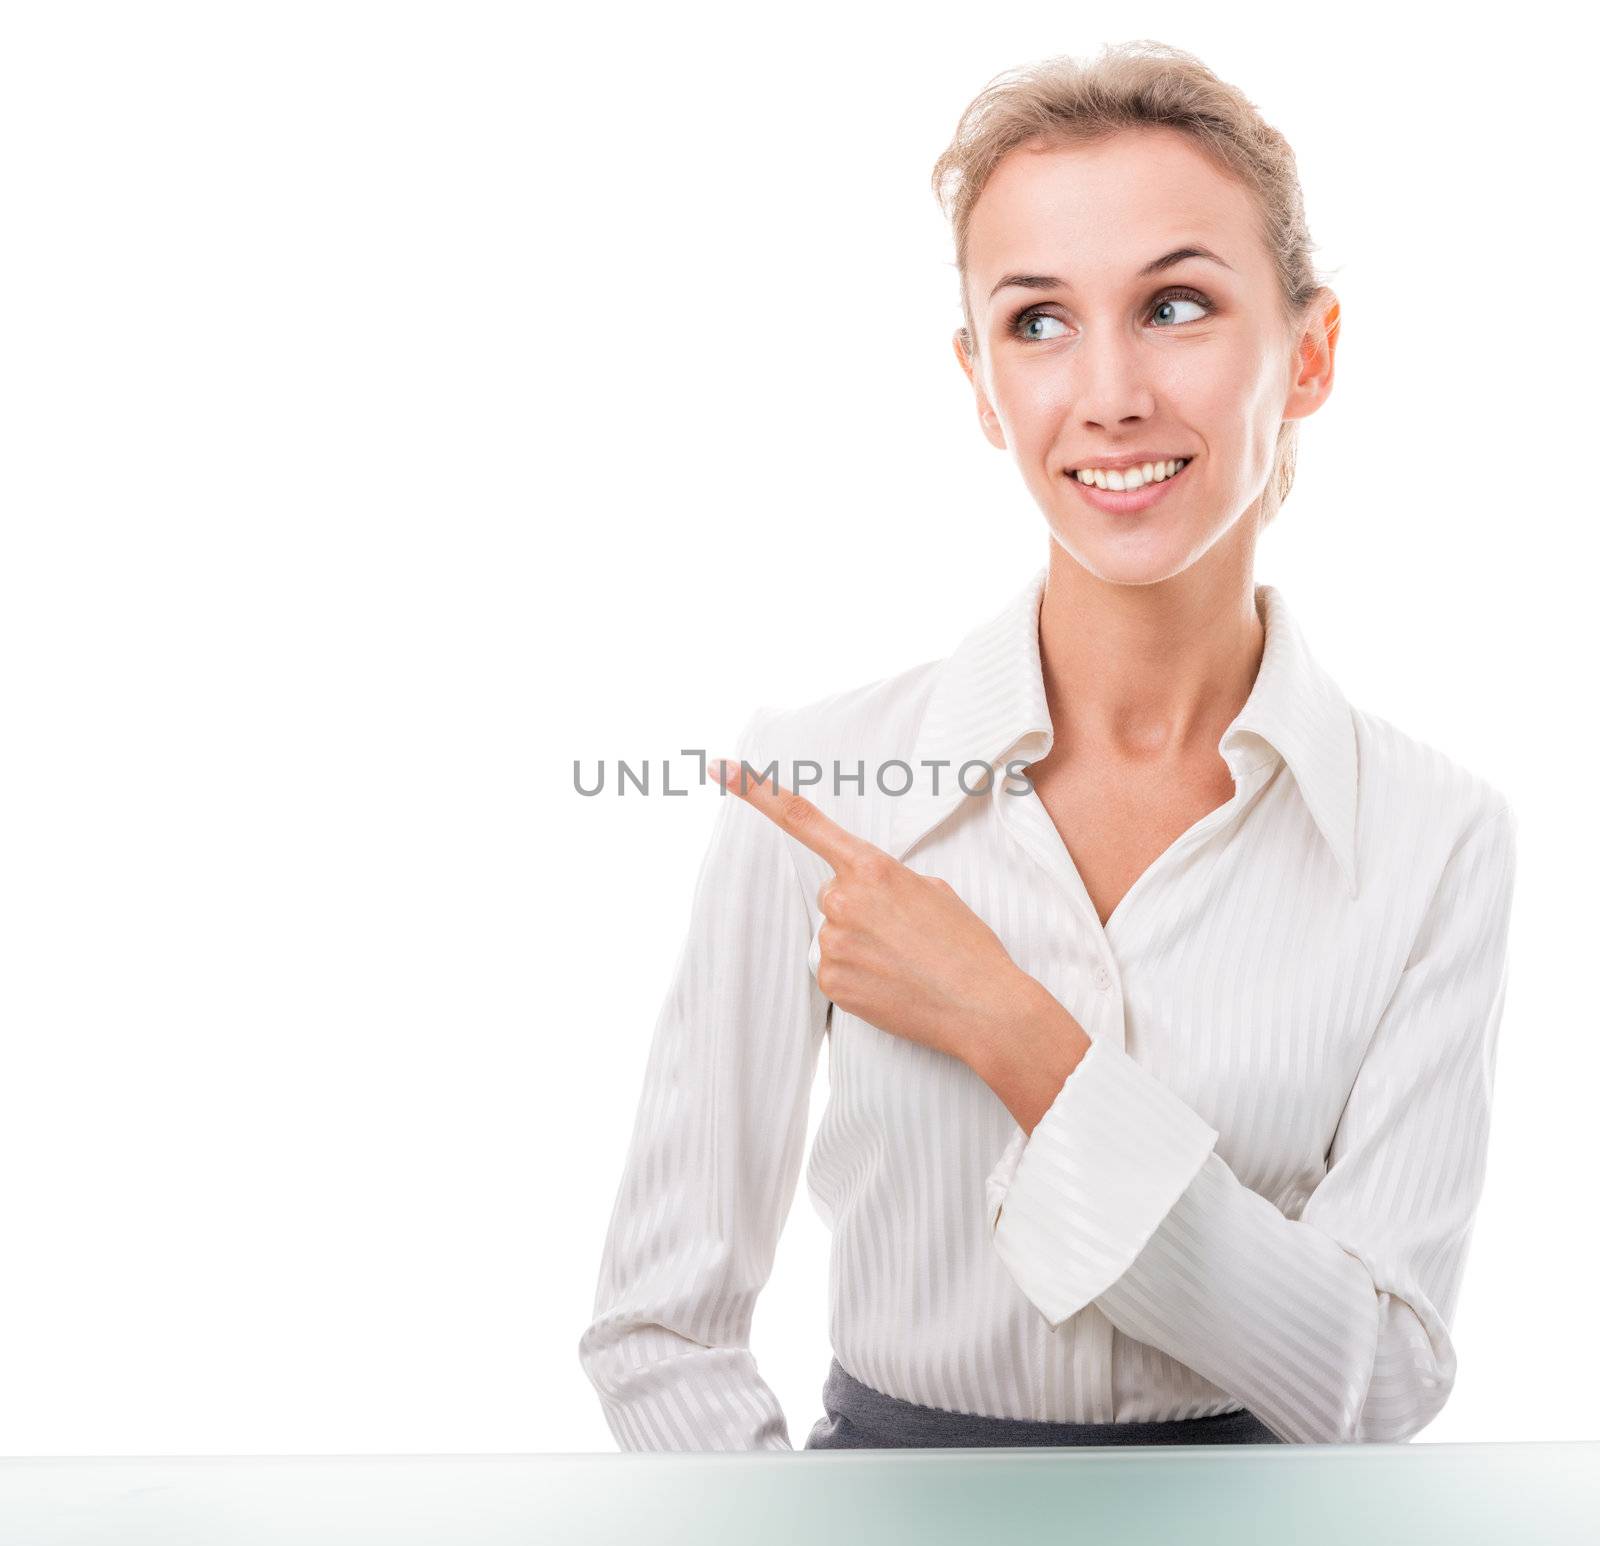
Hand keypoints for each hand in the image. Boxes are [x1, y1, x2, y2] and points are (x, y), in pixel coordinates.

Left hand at [708, 754, 1046, 1068]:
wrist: (981, 1006)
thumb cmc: (966, 946)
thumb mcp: (933, 890)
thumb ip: (888, 881)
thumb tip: (867, 894)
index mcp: (871, 867)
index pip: (802, 820)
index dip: (756, 791)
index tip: (720, 768)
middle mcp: (843, 899)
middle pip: (833, 895)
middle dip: (860, 910)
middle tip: (903, 935)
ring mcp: (833, 942)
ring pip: (834, 934)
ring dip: (861, 946)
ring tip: (904, 963)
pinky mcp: (830, 981)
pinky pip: (833, 970)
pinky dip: (858, 977)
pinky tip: (891, 985)